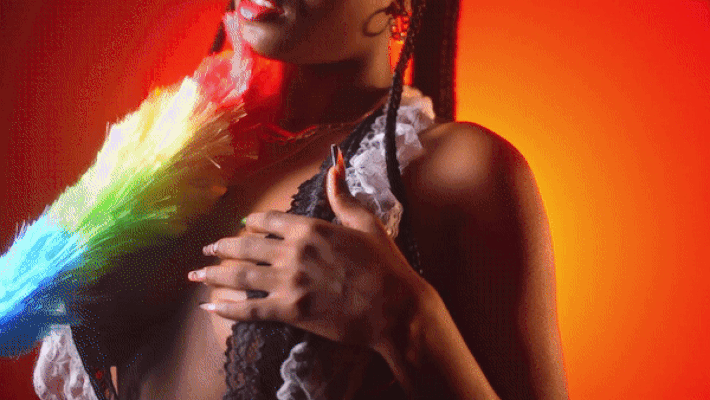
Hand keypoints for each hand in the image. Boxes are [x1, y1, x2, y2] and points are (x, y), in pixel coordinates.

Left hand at [188, 148, 430, 351]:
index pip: (269, 220)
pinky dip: (227, 308)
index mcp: (310, 228)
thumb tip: (333, 167)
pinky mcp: (290, 311)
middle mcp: (293, 252)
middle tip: (206, 249)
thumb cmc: (385, 264)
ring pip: (240, 275)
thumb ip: (342, 197)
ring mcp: (289, 283)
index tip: (242, 226)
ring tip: (196, 274)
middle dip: (222, 247)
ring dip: (214, 274)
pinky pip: (250, 309)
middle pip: (246, 246)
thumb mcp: (366, 223)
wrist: (395, 308)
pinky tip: (210, 307)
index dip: (252, 223)